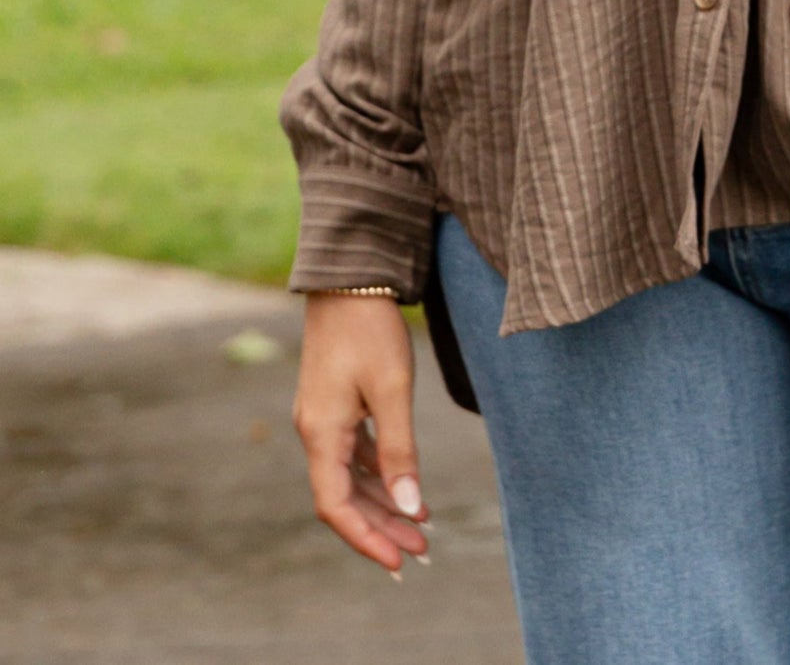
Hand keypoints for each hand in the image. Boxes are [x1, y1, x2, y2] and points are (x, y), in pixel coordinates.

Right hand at [293, 293, 431, 576]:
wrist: (349, 279)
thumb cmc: (370, 331)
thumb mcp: (392, 390)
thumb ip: (400, 451)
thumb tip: (411, 508)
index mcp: (321, 434)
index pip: (336, 506)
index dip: (366, 539)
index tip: (399, 563)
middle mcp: (315, 432)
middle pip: (345, 497)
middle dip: (382, 527)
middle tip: (422, 551)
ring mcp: (324, 418)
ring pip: (351, 477)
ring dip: (384, 503)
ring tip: (423, 527)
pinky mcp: (336, 404)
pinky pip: (355, 454)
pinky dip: (381, 474)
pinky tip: (408, 487)